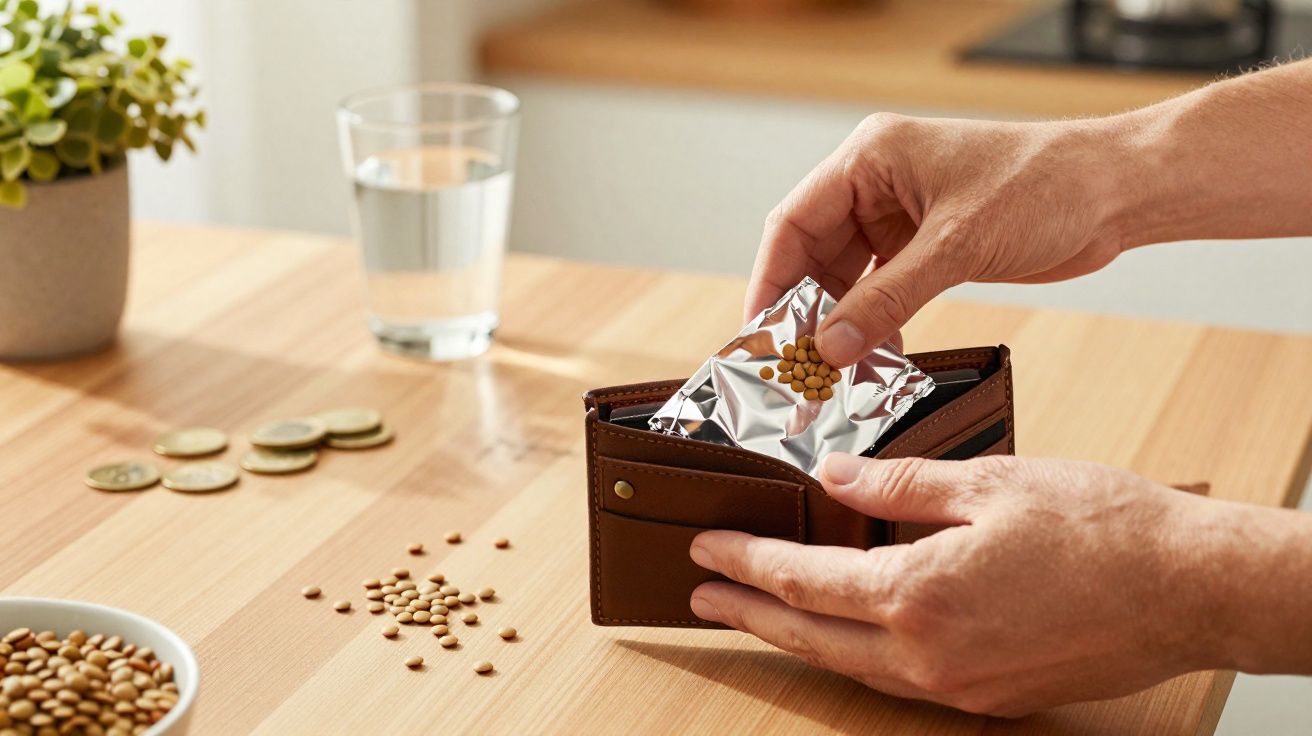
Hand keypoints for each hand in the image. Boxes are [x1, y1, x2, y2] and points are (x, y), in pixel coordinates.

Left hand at [687, 454, 1251, 715]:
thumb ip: (899, 483)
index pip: (802, 580)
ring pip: (852, 666)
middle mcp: (929, 655)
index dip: (746, 561)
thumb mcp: (989, 483)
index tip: (705, 548)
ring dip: (799, 639)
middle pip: (812, 637)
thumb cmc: (1102, 527)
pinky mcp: (990, 698)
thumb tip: (836, 477)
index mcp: (919, 595)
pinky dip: (859, 654)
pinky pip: (902, 681)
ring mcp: (959, 687)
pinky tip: (852, 633)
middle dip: (748, 613)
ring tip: (759, 615)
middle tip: (702, 596)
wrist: (1190, 588)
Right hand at [746, 114, 1125, 366]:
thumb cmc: (1045, 184)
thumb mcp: (956, 245)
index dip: (770, 281)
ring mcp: (900, 214)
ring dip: (841, 323)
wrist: (1115, 192)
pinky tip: (874, 357)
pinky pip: (881, 288)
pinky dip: (874, 323)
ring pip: (846, 276)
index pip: (793, 222)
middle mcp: (876, 182)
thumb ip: (887, 299)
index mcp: (870, 157)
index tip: (759, 334)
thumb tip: (831, 347)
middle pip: (813, 253)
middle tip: (795, 365)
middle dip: (805, 310)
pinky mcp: (926, 243)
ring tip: (834, 372)